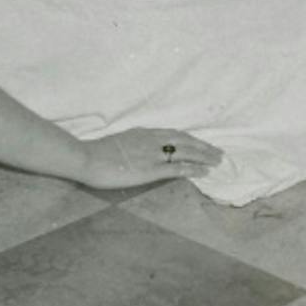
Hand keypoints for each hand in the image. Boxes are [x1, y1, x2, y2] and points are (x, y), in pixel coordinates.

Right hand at [78, 128, 222, 187]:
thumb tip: (140, 149)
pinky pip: (177, 168)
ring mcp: (152, 154)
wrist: (86, 158)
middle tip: (218, 153)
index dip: (191, 139)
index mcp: (144, 133)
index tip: (202, 144)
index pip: (174, 134)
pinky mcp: (150, 170)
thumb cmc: (96, 153)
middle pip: (185, 141)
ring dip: (204, 156)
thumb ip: (133, 143)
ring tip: (217, 161)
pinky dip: (193, 169)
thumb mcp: (119, 142)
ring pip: (186, 152)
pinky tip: (204, 172)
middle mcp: (152, 140)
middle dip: (203, 147)